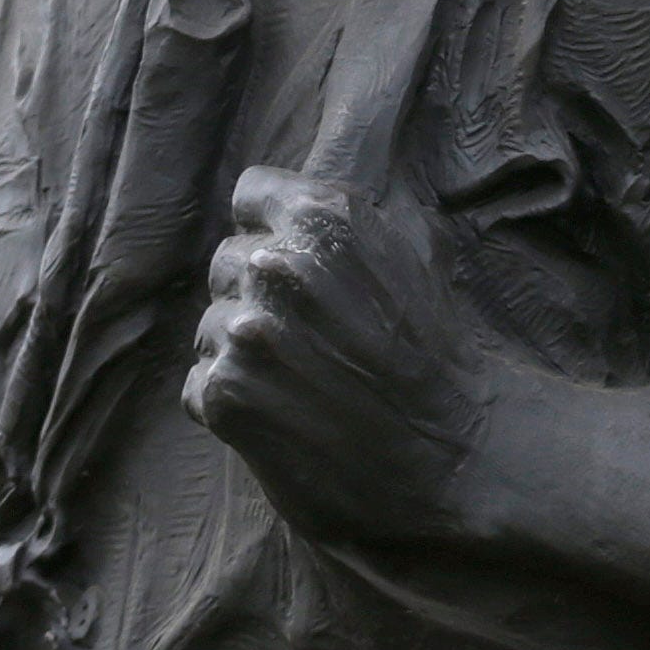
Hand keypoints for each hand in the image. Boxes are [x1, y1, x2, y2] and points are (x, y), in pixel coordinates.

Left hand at [185, 168, 501, 549]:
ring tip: (298, 382)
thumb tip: (312, 197)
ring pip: (211, 323)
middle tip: (309, 336)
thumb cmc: (437, 358)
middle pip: (227, 261)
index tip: (292, 260)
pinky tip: (281, 417)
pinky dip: (233, 404)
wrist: (449, 456)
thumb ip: (358, 218)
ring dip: (243, 353)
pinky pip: (199, 383)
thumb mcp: (419, 257)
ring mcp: (245, 329)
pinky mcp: (224, 391)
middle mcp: (276, 263)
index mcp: (322, 216)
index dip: (271, 227)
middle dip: (258, 294)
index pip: (252, 193)